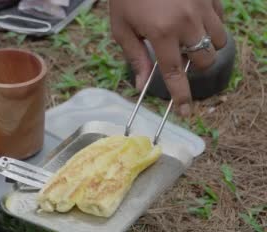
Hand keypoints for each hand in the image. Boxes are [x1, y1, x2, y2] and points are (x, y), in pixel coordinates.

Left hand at [109, 0, 226, 115]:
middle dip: (194, 65)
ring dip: (205, 47)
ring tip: (185, 38)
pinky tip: (191, 19)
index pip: (175, 73)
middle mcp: (187, 22)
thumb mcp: (121, 27)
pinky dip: (210, 26)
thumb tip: (141, 85)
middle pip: (204, 60)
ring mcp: (203, 7)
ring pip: (218, 41)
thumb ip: (135, 56)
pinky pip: (220, 19)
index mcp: (162, 33)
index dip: (181, 96)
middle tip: (177, 56)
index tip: (186, 112)